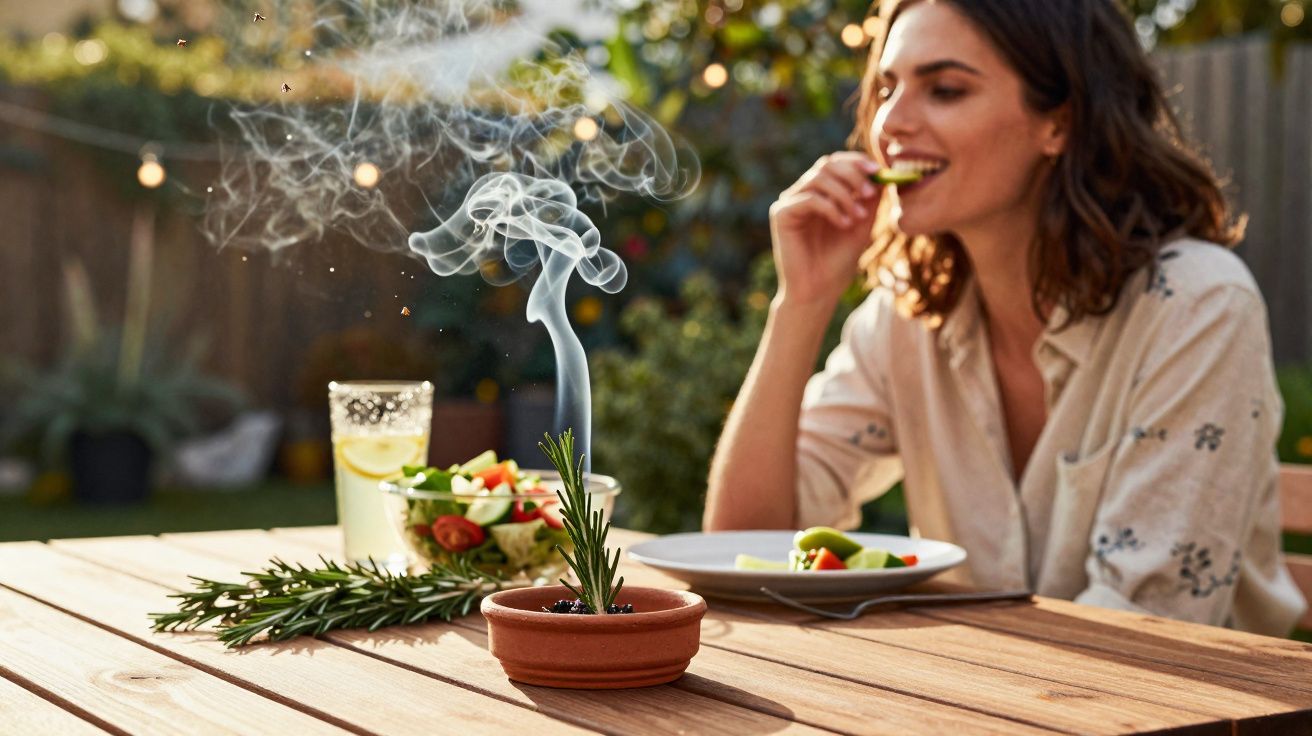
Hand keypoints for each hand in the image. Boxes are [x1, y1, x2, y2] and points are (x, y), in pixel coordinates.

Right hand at [769, 153, 882, 307]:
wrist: (818, 291)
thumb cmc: (838, 262)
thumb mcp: (862, 224)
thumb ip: (870, 199)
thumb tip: (883, 172)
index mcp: (819, 194)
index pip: (835, 164)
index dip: (856, 161)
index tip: (878, 171)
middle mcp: (801, 194)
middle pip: (826, 164)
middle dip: (852, 175)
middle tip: (870, 192)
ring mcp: (789, 203)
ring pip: (818, 179)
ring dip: (844, 194)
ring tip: (858, 216)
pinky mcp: (781, 214)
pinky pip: (810, 198)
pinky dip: (832, 208)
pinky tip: (844, 224)